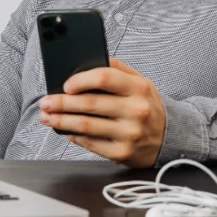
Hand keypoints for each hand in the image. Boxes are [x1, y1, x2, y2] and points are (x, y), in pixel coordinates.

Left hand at [38, 58, 165, 167]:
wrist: (170, 137)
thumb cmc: (148, 106)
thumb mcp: (141, 82)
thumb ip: (117, 70)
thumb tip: (84, 64)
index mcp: (139, 88)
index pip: (104, 77)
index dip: (80, 80)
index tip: (65, 85)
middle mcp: (136, 110)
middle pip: (90, 104)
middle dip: (62, 103)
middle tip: (45, 102)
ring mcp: (130, 133)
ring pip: (86, 125)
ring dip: (61, 121)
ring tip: (47, 117)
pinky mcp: (123, 153)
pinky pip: (91, 144)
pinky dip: (74, 137)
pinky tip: (66, 131)